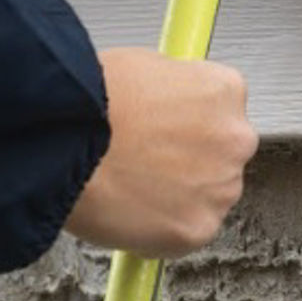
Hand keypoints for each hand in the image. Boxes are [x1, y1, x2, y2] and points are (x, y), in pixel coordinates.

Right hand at [64, 48, 258, 257]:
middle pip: (220, 156)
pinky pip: (184, 234)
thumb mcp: (144, 65)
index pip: (222, 111)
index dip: (188, 123)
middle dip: (190, 161)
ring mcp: (219, 188)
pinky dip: (160, 231)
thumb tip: (166, 103)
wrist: (67, 140)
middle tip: (146, 160)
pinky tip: (129, 210)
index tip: (169, 131)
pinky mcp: (197, 230)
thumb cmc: (94, 99)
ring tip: (131, 185)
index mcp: (225, 92)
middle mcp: (234, 140)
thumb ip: (173, 89)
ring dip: (178, 196)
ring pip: (205, 198)